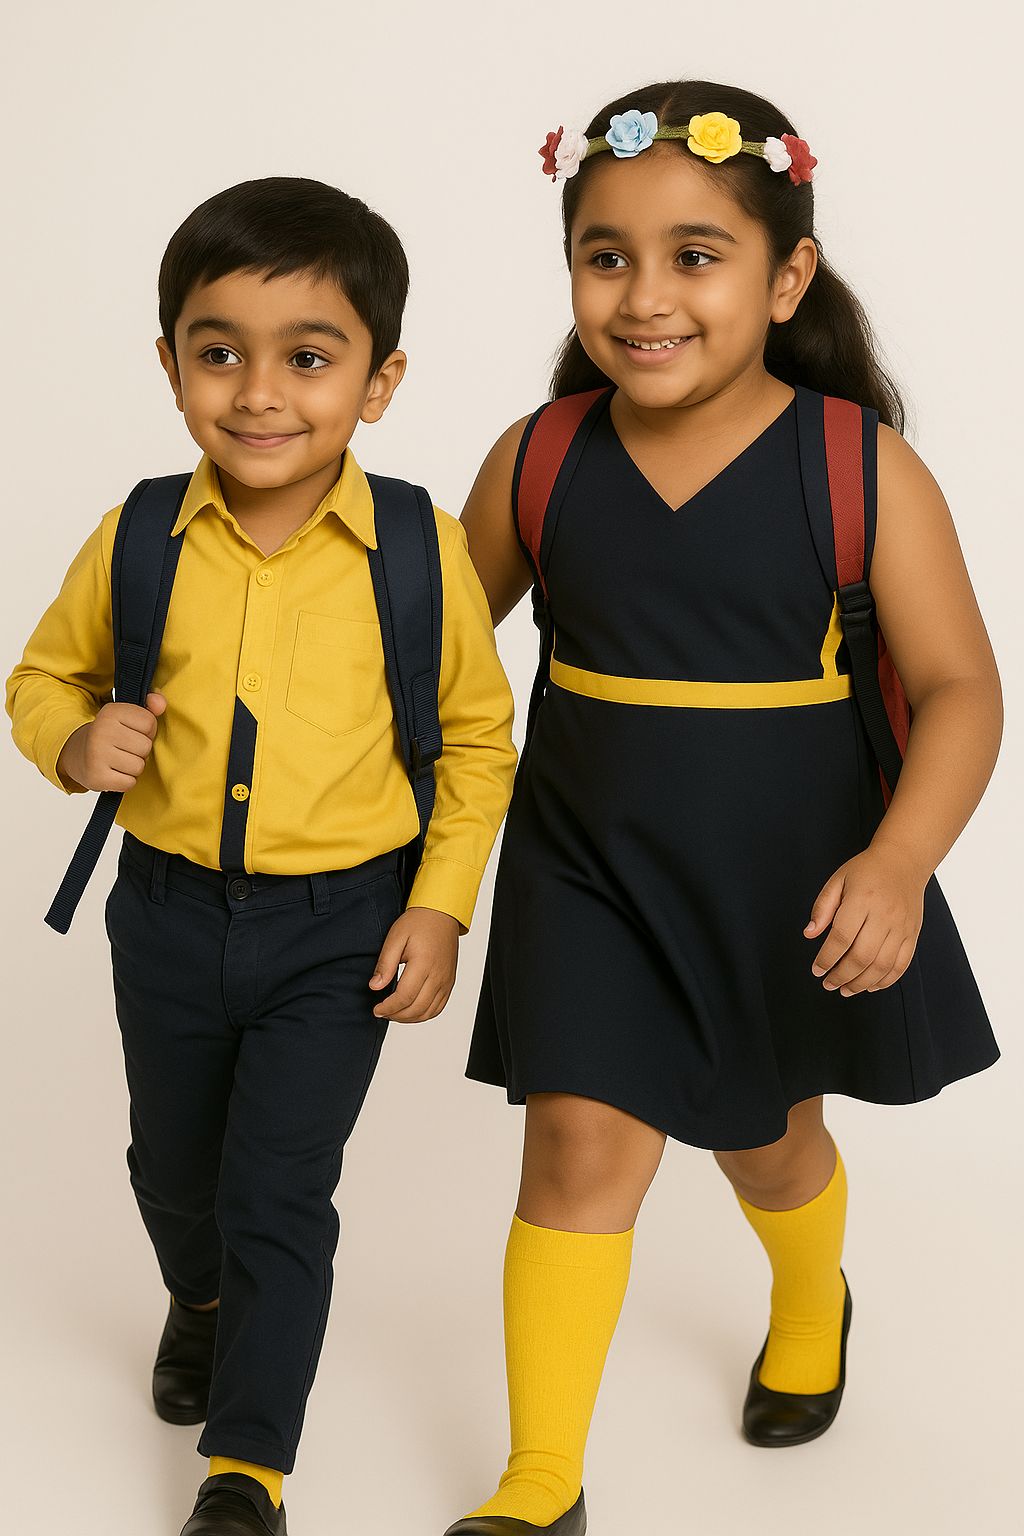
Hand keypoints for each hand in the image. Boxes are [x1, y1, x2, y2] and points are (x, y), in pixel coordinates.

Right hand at [57, 692, 166, 791]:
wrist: (80, 756)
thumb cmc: (111, 735)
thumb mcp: (127, 715)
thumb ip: (149, 707)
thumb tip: (160, 703)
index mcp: (110, 712)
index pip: (149, 722)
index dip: (147, 731)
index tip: (133, 732)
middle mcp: (101, 730)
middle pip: (145, 746)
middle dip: (141, 751)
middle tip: (125, 749)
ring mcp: (96, 754)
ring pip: (139, 766)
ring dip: (133, 767)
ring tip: (120, 761)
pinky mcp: (96, 777)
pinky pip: (129, 783)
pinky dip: (125, 781)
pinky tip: (114, 773)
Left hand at [369, 907, 458, 1021]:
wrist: (441, 914)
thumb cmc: (419, 923)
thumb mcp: (395, 938)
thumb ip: (385, 964)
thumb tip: (375, 986)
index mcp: (424, 964)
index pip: (405, 996)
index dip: (388, 1007)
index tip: (376, 1009)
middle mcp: (439, 975)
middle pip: (417, 1008)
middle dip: (396, 1015)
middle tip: (382, 1012)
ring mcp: (446, 980)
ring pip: (429, 1012)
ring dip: (410, 1018)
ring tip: (394, 1013)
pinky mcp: (449, 982)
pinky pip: (439, 1007)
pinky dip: (424, 1015)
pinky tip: (411, 1011)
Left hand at [804, 845, 926, 996]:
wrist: (904, 861)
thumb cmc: (867, 870)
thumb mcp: (838, 880)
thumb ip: (822, 907)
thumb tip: (809, 934)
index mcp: (861, 900)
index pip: (841, 937)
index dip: (826, 958)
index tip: (816, 970)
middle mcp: (884, 915)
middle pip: (861, 956)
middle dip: (841, 976)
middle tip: (828, 984)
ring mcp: (901, 927)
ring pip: (882, 965)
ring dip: (861, 983)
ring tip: (846, 989)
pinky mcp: (912, 934)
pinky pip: (901, 964)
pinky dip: (885, 980)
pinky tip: (870, 986)